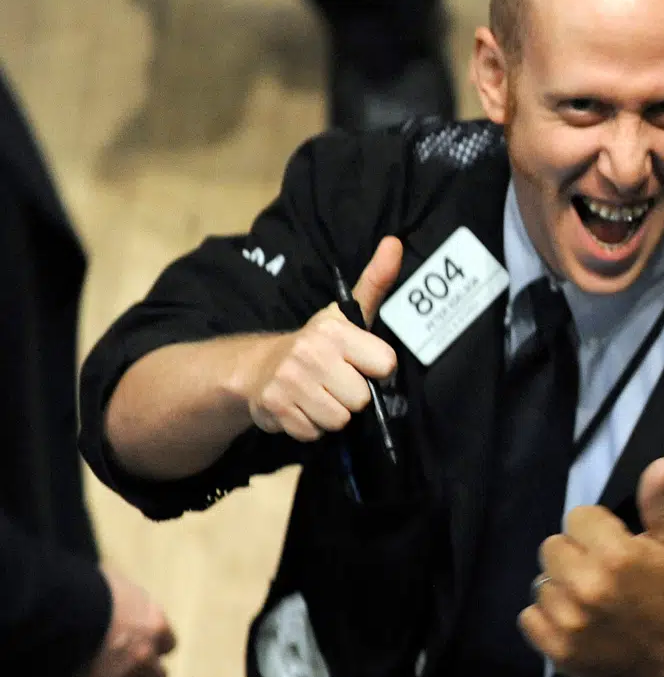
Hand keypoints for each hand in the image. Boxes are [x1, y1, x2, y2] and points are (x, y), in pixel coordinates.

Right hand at [69, 566, 176, 676]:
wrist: (63, 611)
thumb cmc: (89, 590)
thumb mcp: (118, 588)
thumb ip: (130, 603)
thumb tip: (126, 599)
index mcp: (155, 626)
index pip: (168, 645)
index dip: (154, 647)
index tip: (142, 646)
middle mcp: (146, 654)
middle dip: (144, 676)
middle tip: (127, 673)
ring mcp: (124, 676)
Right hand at [244, 237, 402, 441]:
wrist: (256, 368)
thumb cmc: (317, 344)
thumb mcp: (346, 314)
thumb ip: (376, 282)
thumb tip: (395, 243)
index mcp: (334, 331)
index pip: (385, 365)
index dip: (376, 369)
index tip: (360, 362)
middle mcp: (311, 354)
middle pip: (362, 399)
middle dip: (352, 396)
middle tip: (335, 382)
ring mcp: (290, 382)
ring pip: (339, 420)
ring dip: (332, 415)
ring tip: (319, 395)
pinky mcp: (275, 409)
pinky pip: (314, 433)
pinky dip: (311, 427)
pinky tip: (301, 408)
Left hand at [520, 458, 663, 676]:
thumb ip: (659, 503)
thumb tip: (660, 463)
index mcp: (616, 555)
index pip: (577, 517)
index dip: (596, 528)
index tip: (614, 545)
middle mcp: (585, 585)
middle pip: (552, 546)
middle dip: (575, 554)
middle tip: (600, 572)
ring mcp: (568, 621)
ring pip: (541, 581)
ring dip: (561, 586)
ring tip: (589, 599)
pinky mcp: (556, 650)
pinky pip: (528, 616)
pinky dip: (546, 617)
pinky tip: (573, 620)